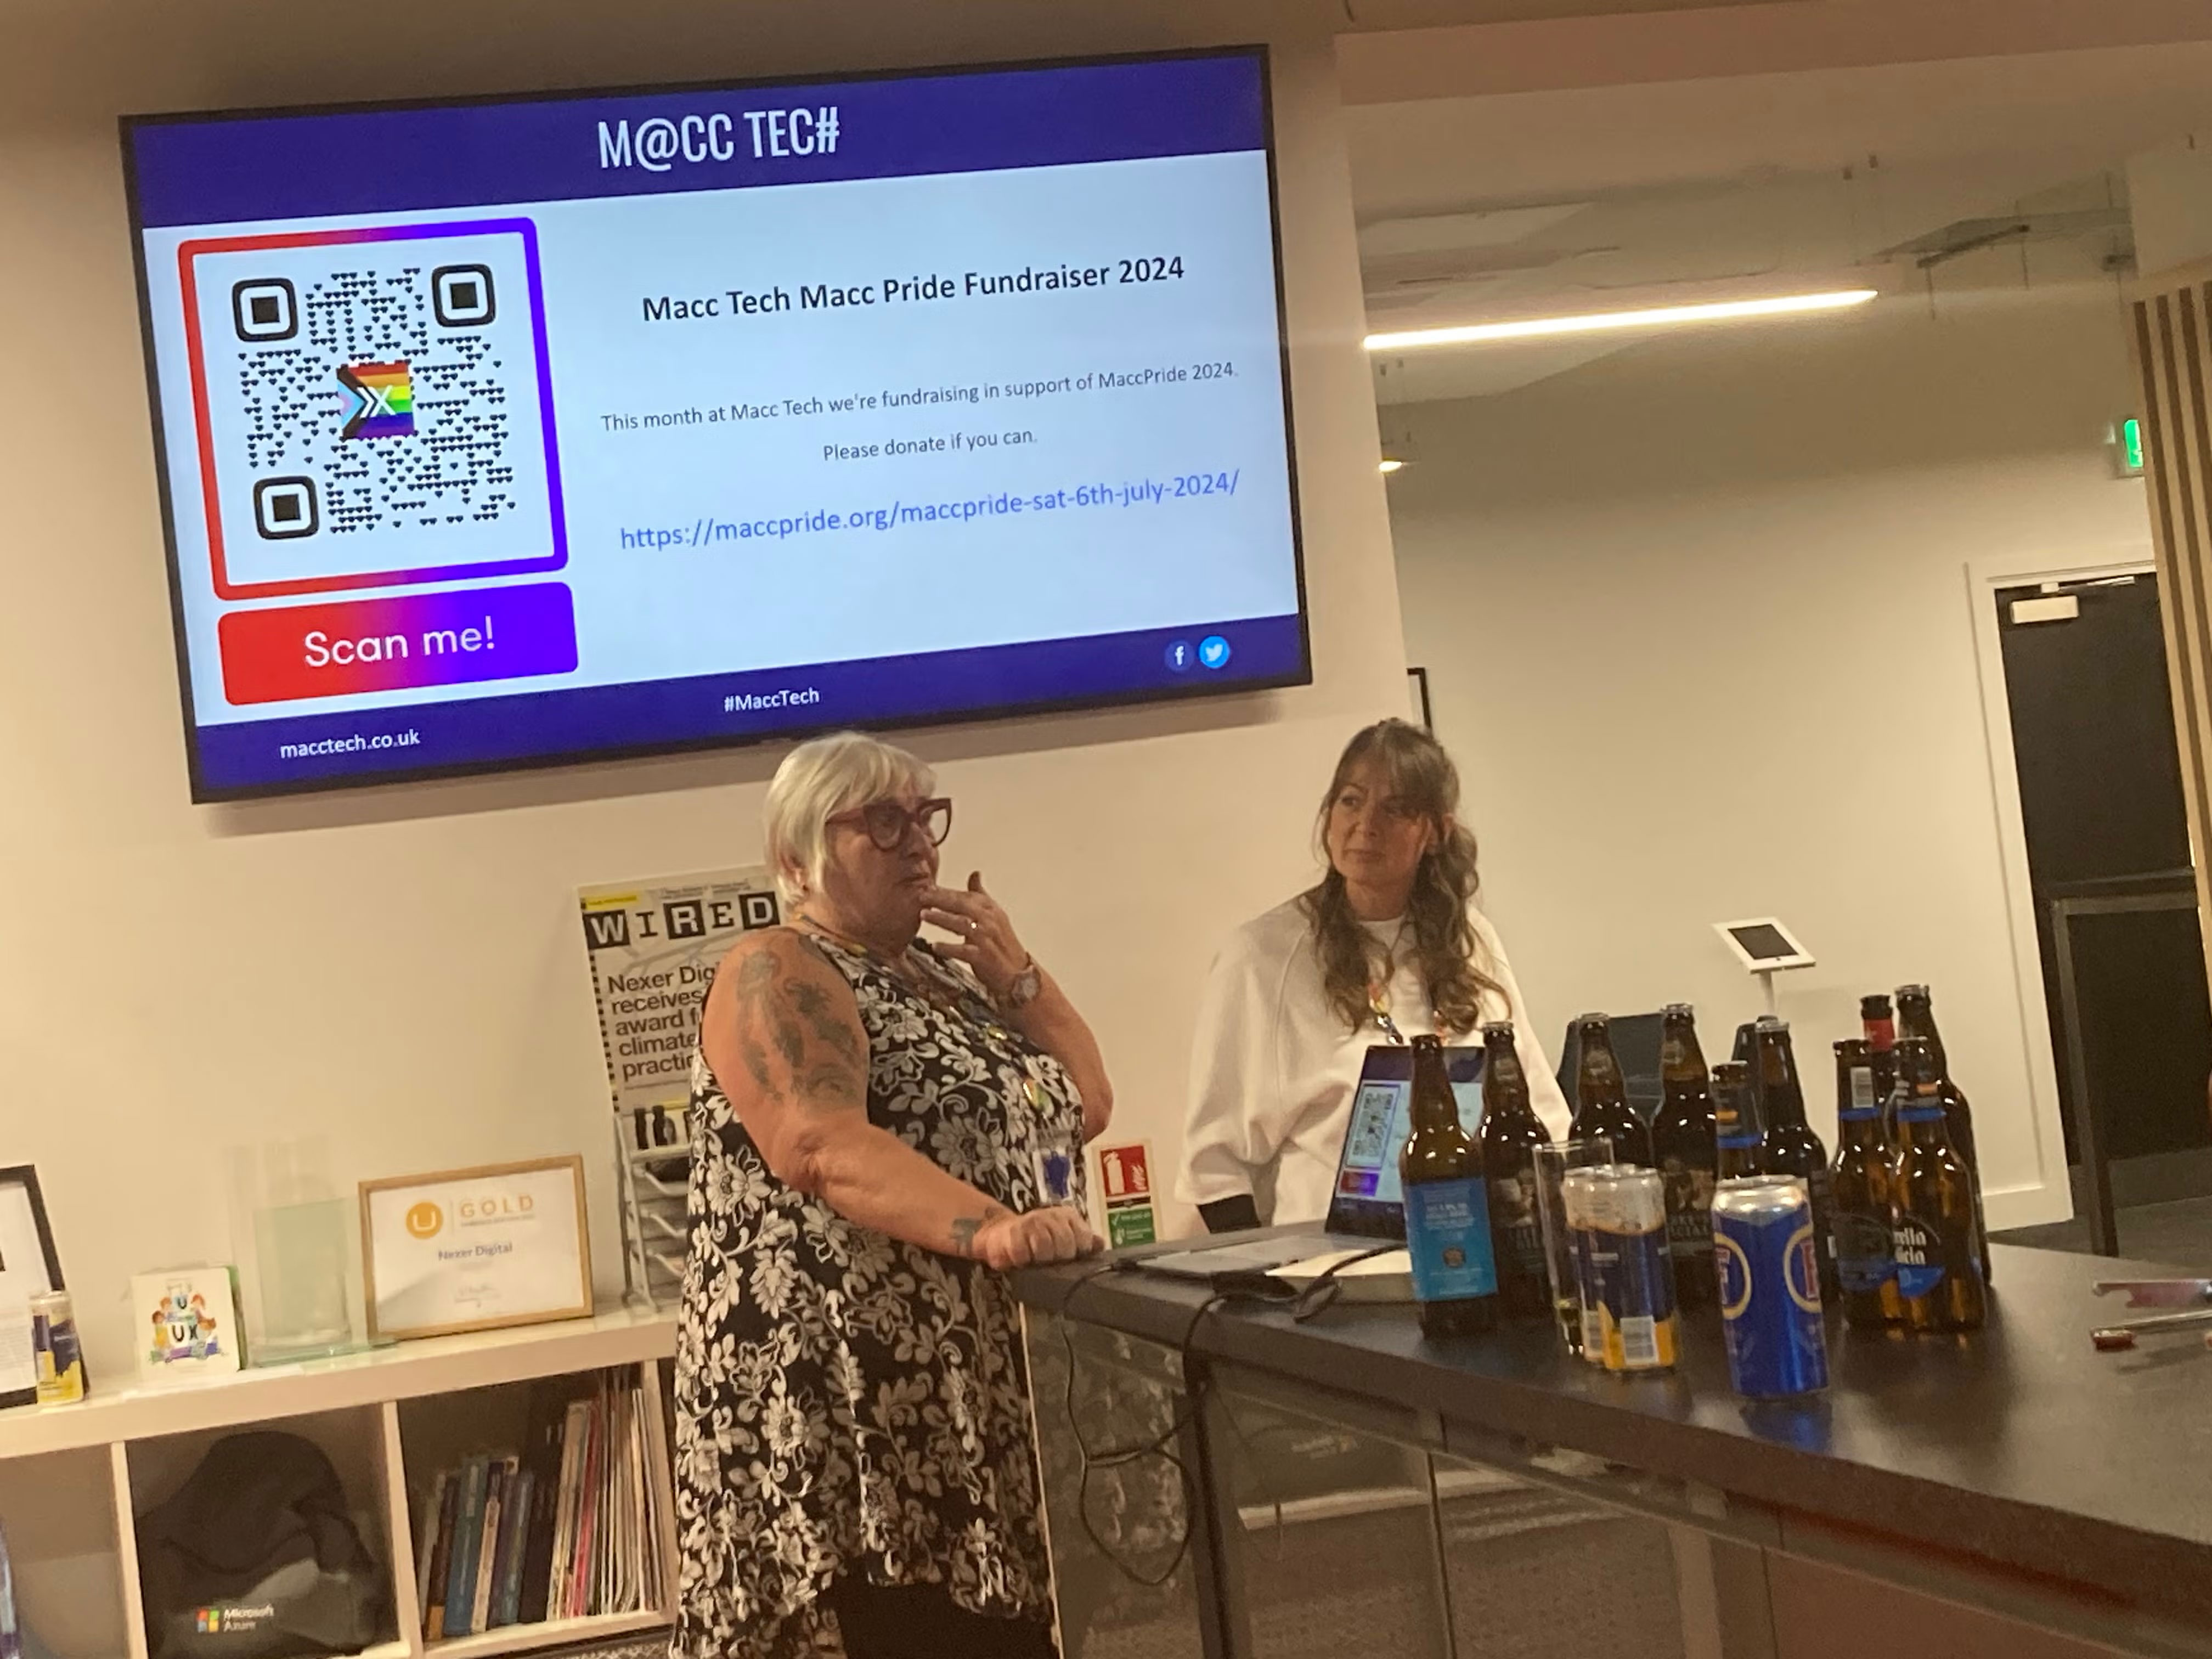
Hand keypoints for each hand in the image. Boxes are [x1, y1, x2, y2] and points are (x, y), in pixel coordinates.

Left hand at [923, 872, 1030, 999]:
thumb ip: (980, 895)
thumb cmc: (1002, 943)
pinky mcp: (984, 957)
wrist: (1017, 972)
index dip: (946, 891)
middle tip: (921, 896)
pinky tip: (935, 945)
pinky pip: (964, 951)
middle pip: (963, 905)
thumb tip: (975, 873)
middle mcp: (990, 921)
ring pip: (962, 924)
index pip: (966, 895)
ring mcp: (987, 938)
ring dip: (941, 918)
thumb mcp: (994, 915)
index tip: (928, 887)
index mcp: (991, 909)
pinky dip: (949, 948)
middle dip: (940, 899)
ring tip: (924, 915)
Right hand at [969, 1205, 1101, 1269]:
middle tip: (1050, 1261)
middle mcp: (1050, 1216)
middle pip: (1066, 1246)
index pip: (1085, 1238)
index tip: (1070, 1258)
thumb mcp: (1063, 1237)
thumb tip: (1100, 1244)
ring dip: (1039, 1260)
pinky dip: (1021, 1261)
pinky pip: (1022, 1253)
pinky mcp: (1011, 1233)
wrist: (999, 1233)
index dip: (1078, 1253)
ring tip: (1035, 1261)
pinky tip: (1020, 1260)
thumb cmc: (1035, 1239)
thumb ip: (1083, 1241)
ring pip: (1045, 1249)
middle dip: (1059, 1259)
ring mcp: (1030, 1222)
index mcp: (1067, 1216)